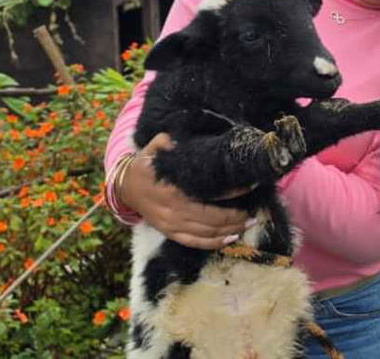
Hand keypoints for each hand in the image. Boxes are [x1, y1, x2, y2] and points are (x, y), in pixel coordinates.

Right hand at [117, 134, 253, 249]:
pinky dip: (213, 243)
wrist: (125, 188)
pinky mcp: (169, 232)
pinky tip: (230, 239)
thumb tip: (185, 136)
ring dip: (230, 231)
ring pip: (206, 233)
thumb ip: (170, 140)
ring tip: (248, 224)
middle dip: (236, 217)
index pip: (211, 193)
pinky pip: (194, 242)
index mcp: (174, 188)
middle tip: (254, 212)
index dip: (233, 191)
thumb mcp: (155, 147)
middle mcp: (174, 209)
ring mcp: (171, 224)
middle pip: (212, 218)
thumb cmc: (146, 166)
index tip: (250, 186)